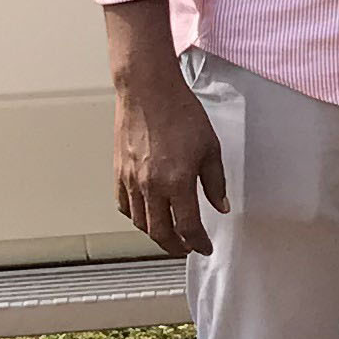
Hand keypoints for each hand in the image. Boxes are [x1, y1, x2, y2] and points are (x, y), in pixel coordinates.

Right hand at [113, 66, 227, 256]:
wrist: (148, 90)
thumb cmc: (179, 112)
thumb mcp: (210, 147)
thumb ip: (215, 181)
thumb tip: (220, 205)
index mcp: (177, 182)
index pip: (188, 227)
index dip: (198, 243)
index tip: (204, 247)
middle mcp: (151, 187)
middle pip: (161, 233)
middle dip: (176, 247)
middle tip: (186, 248)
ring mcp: (132, 181)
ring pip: (141, 223)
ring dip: (156, 234)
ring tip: (168, 234)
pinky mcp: (119, 172)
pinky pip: (124, 206)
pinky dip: (135, 216)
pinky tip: (145, 214)